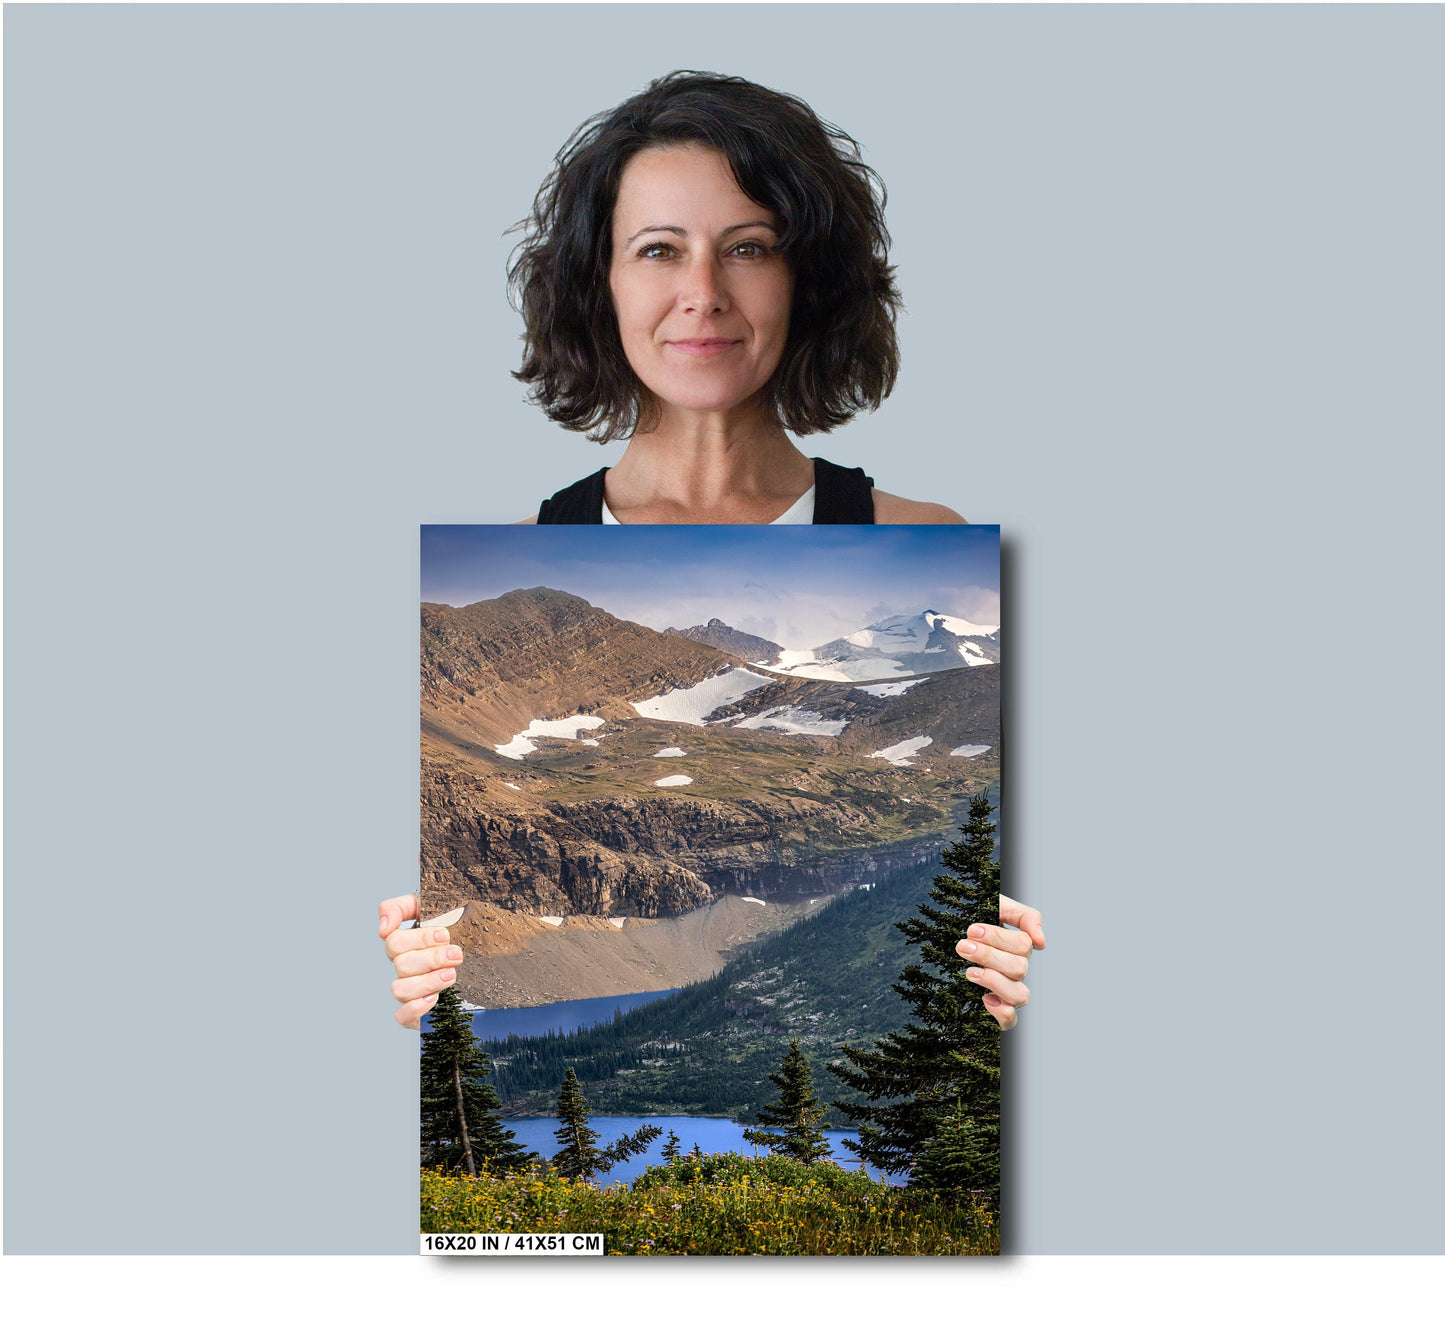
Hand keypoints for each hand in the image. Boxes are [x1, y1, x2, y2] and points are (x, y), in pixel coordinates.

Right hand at [379, 893, 463, 1028]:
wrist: (492, 961)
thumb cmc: (462, 930)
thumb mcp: (437, 907)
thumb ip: (403, 907)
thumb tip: (383, 928)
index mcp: (407, 944)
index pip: (393, 940)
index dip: (419, 938)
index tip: (444, 935)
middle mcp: (405, 967)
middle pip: (401, 964)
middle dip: (432, 959)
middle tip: (456, 955)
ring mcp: (410, 991)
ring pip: (399, 989)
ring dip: (428, 981)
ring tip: (452, 975)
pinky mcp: (417, 1013)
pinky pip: (401, 1016)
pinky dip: (416, 1008)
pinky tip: (435, 998)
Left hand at [955, 893, 1044, 1029]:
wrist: (939, 940)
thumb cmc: (969, 921)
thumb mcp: (995, 906)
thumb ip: (1024, 916)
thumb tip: (1041, 942)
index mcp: (1017, 946)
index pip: (1024, 944)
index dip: (998, 938)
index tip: (972, 930)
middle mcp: (1015, 970)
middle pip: (1019, 968)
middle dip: (988, 956)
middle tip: (963, 947)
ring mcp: (1007, 991)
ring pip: (1020, 995)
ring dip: (994, 981)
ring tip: (969, 972)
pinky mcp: (995, 1009)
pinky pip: (1010, 1020)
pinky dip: (1000, 1011)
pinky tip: (984, 998)